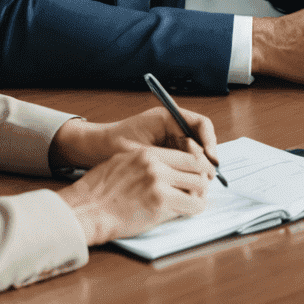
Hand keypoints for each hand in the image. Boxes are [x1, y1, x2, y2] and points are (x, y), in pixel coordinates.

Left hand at [51, 107, 218, 169]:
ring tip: (200, 185)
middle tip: (209, 177)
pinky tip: (188, 186)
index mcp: (166, 117)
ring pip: (195, 152)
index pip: (200, 124)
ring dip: (199, 167)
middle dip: (207, 158)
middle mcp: (172, 124)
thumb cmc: (110, 145)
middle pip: (201, 139)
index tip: (211, 160)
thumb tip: (196, 162)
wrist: (92, 149)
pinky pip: (184, 159)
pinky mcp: (166, 150)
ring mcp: (169, 137)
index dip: (210, 142)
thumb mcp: (140, 152)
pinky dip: (188, 172)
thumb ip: (167, 155)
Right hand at [56, 145, 214, 245]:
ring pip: (200, 186)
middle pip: (199, 168)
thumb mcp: (121, 163)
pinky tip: (186, 212)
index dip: (197, 166)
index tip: (196, 175)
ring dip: (199, 195)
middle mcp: (157, 166)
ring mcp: (159, 184)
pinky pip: (192, 206)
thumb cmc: (98, 192)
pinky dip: (193, 209)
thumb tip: (166, 168)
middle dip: (202, 180)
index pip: (188, 155)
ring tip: (192, 202)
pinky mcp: (160, 204)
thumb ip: (146, 163)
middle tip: (198, 191)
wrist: (86, 211)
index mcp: (148, 154)